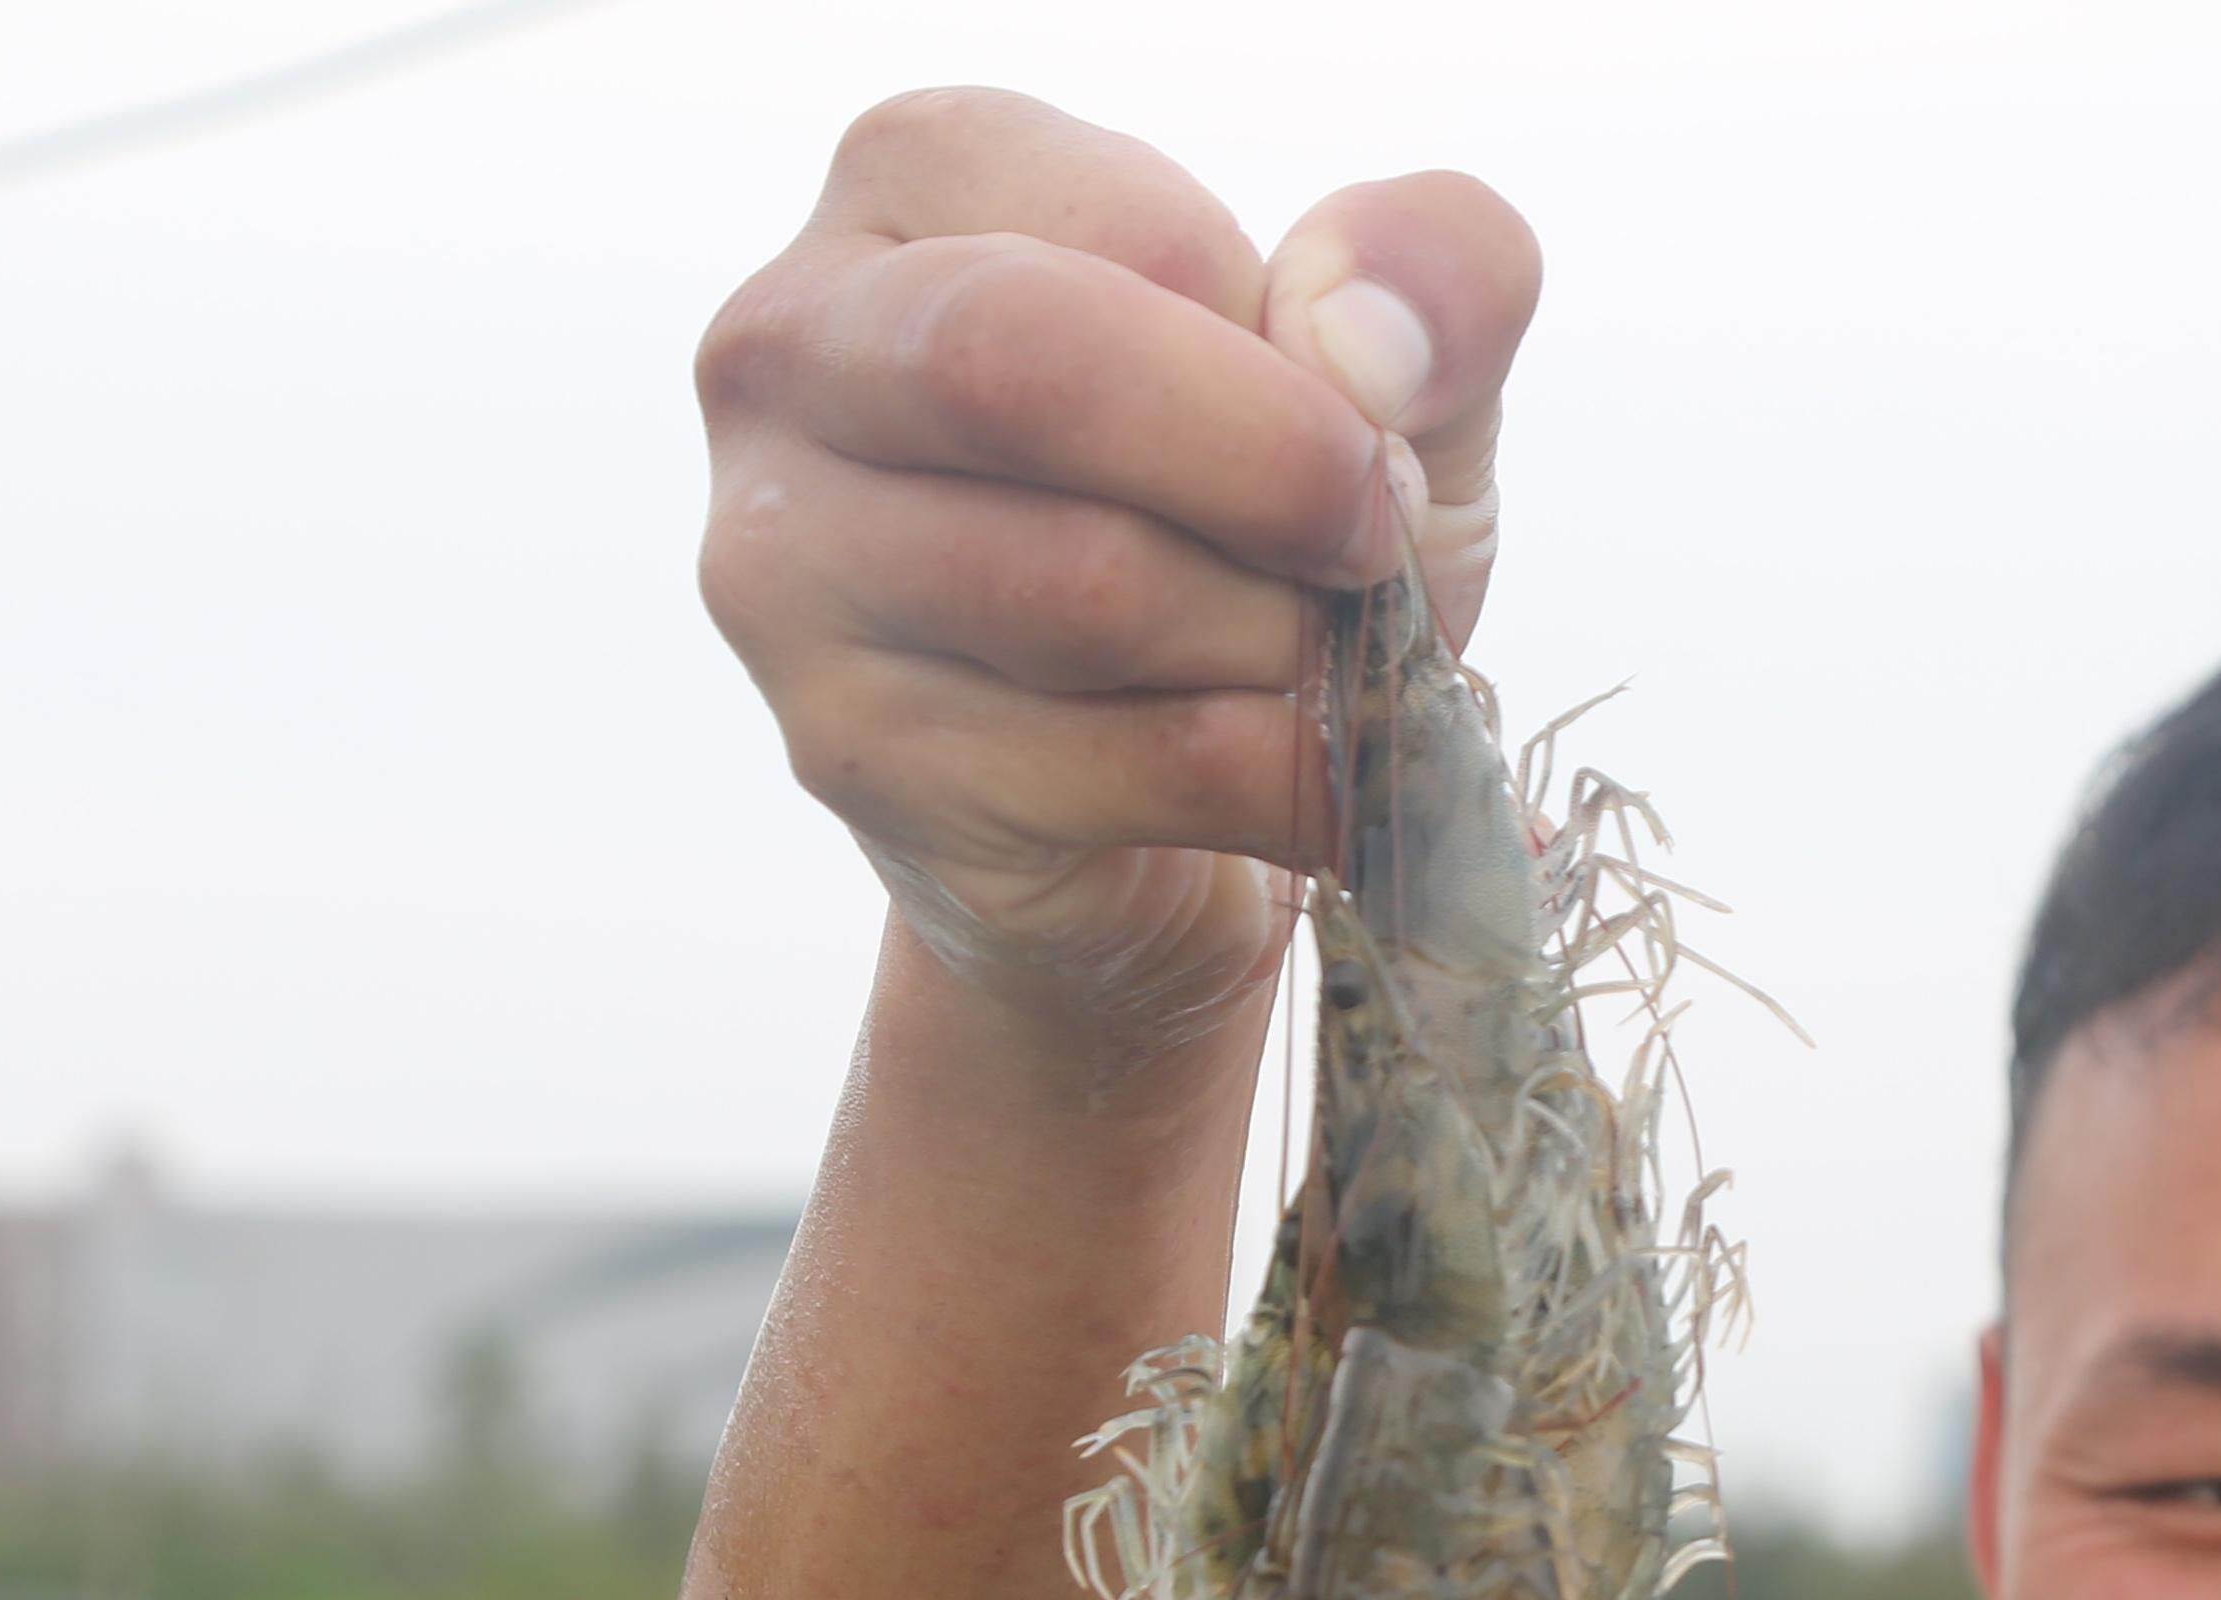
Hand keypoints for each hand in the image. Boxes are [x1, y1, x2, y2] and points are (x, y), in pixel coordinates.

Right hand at [694, 94, 1535, 1081]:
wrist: (1184, 798)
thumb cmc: (1262, 526)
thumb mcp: (1391, 368)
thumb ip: (1431, 273)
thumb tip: (1361, 346)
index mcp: (913, 180)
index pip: (1139, 234)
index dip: (1309, 353)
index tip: (1381, 436)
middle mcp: (795, 348)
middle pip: (1029, 369)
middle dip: (1271, 476)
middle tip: (1378, 550)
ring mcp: (788, 562)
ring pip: (1085, 590)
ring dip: (1276, 646)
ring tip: (1310, 661)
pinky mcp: (852, 752)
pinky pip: (1125, 765)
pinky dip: (1273, 780)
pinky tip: (1289, 773)